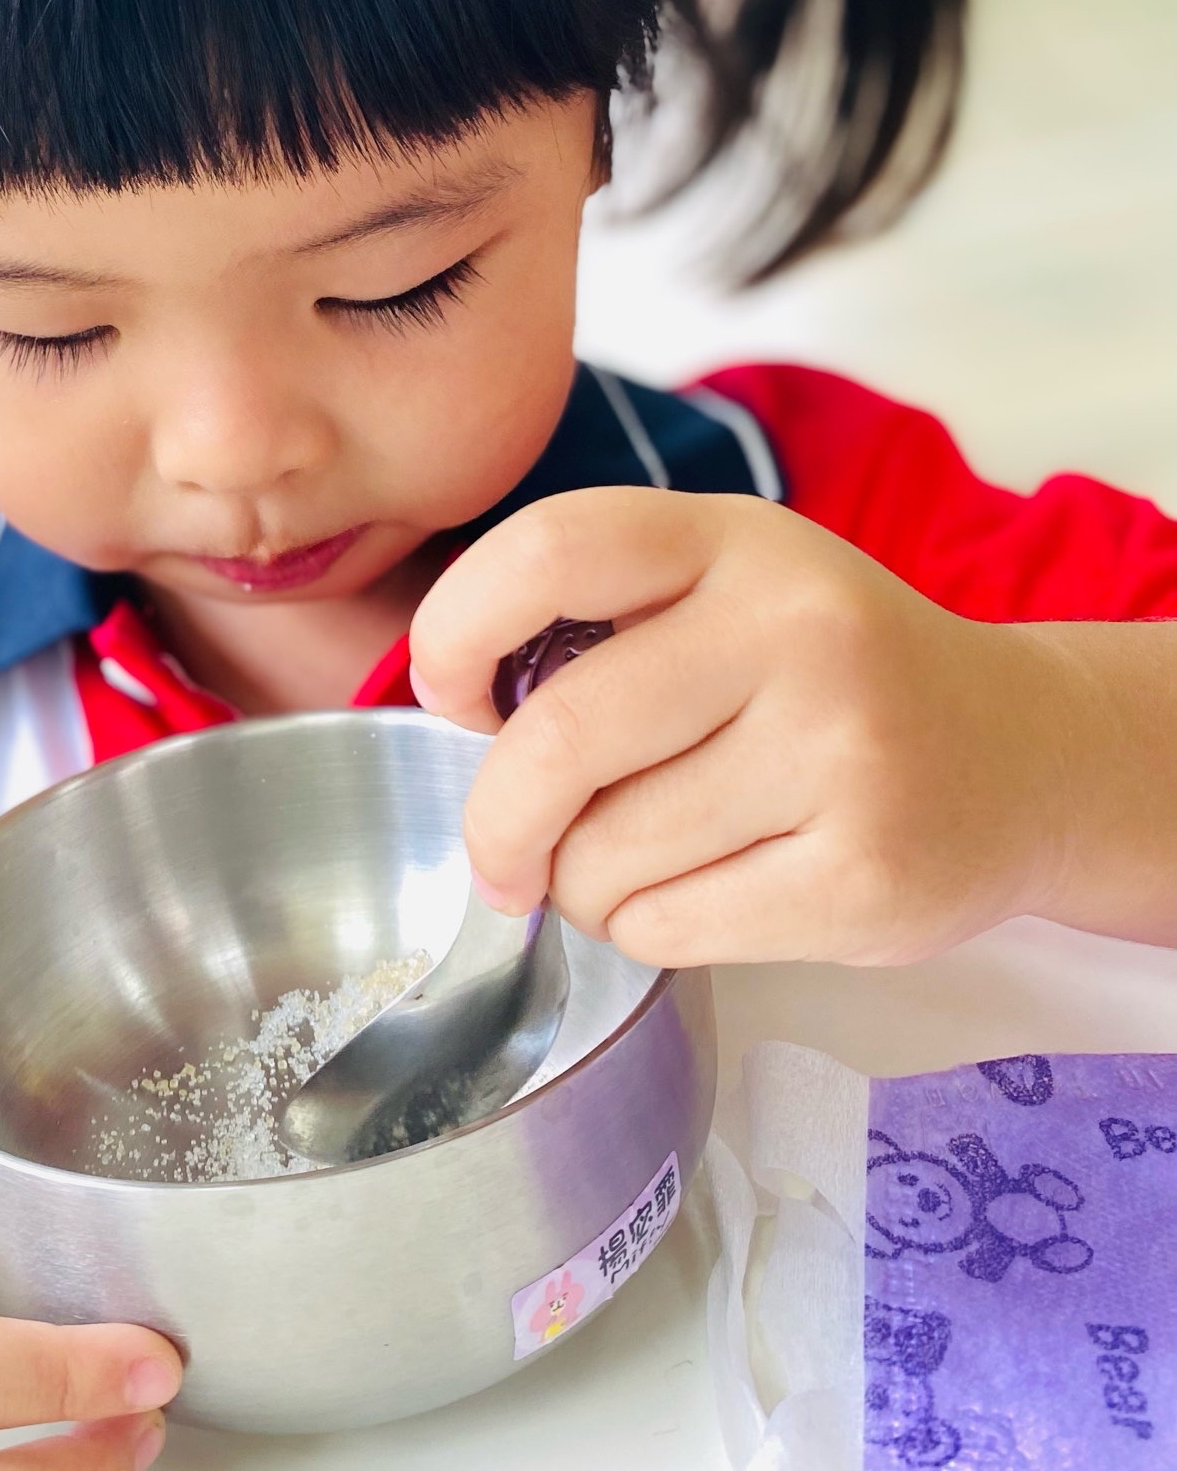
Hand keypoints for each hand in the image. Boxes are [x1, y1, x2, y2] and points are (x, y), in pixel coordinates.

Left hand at [410, 488, 1091, 967]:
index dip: (457, 626)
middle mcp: (797, 632)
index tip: (449, 691)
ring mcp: (842, 756)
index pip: (550, 550)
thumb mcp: (731, 586)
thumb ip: (601, 615)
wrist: (1021, 757)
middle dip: (498, 818)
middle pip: (561, 735)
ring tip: (638, 861)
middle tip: (500, 854)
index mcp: (737, 542)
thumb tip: (456, 709)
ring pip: (607, 854)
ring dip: (580, 883)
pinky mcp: (865, 879)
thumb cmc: (830, 674)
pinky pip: (668, 928)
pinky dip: (644, 928)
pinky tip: (700, 890)